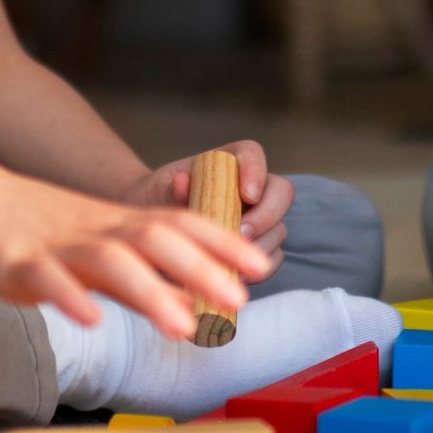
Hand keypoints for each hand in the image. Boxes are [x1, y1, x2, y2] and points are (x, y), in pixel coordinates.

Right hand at [0, 158, 268, 338]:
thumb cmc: (37, 227)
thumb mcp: (96, 245)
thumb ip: (142, 271)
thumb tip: (192, 298)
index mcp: (116, 223)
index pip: (179, 224)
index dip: (221, 242)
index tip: (261, 264)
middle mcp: (95, 229)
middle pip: (155, 239)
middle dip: (200, 267)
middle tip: (238, 298)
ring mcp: (57, 244)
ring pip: (109, 261)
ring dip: (150, 291)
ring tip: (183, 324)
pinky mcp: (17, 262)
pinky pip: (46, 279)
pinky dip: (70, 296)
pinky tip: (91, 318)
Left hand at [118, 139, 292, 279]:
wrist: (151, 230)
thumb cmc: (157, 202)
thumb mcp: (158, 192)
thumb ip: (172, 188)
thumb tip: (182, 182)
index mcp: (227, 163)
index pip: (252, 154)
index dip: (256, 171)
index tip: (246, 194)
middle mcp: (249, 188)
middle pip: (281, 192)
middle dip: (266, 216)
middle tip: (242, 234)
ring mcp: (257, 218)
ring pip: (278, 229)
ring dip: (261, 247)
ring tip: (236, 261)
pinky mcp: (258, 246)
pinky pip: (272, 258)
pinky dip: (258, 270)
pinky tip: (235, 278)